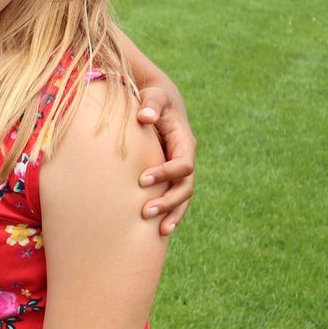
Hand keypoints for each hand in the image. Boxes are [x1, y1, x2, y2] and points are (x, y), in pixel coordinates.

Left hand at [134, 83, 194, 235]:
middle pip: (185, 187)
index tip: (142, 180)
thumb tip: (144, 116)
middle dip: (169, 201)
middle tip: (146, 211)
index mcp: (184, 143)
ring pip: (182, 198)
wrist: (156, 107)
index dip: (166, 173)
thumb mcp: (154, 97)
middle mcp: (185, 160)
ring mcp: (178, 172)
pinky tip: (158, 232)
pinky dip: (169, 215)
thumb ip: (152, 104)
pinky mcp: (169, 179)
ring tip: (159, 230)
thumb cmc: (153, 101)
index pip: (183, 164)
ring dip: (172, 214)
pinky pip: (174, 200)